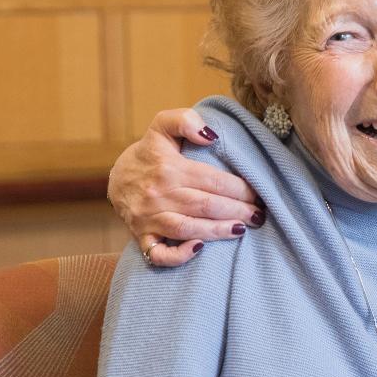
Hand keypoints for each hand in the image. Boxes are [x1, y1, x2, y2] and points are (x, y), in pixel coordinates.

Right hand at [109, 108, 260, 265]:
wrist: (116, 177)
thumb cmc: (150, 152)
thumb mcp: (163, 126)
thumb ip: (185, 121)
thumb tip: (210, 136)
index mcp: (170, 168)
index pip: (213, 180)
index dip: (240, 189)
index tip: (258, 194)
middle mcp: (159, 194)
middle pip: (206, 206)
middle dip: (238, 211)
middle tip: (259, 215)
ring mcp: (149, 218)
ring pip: (188, 228)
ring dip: (219, 231)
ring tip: (242, 229)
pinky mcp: (141, 236)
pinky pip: (159, 253)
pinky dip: (179, 255)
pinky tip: (200, 248)